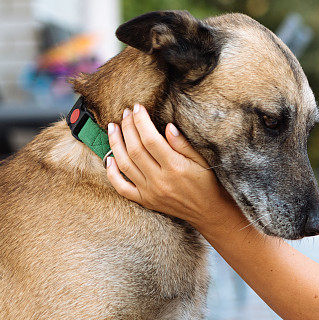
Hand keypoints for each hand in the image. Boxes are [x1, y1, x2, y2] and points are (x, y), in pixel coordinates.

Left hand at [105, 104, 235, 228]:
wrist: (207, 211)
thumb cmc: (206, 183)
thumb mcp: (201, 160)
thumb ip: (182, 144)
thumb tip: (167, 126)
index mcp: (175, 167)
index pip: (151, 139)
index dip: (141, 121)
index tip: (138, 108)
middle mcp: (159, 180)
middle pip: (135, 149)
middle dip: (127, 127)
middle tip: (125, 113)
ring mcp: (150, 192)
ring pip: (125, 164)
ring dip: (115, 144)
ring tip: (112, 128)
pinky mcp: (145, 200)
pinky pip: (121, 188)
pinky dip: (112, 173)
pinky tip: (110, 158)